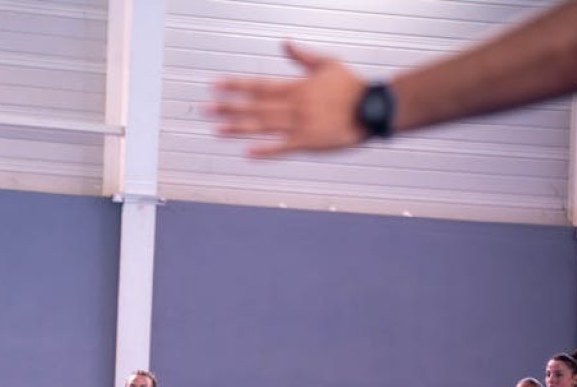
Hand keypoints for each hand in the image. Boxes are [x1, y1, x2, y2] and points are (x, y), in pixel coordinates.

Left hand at [209, 41, 366, 157]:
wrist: (372, 108)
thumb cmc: (352, 86)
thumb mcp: (327, 64)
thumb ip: (302, 56)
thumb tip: (285, 44)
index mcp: (295, 87)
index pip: (258, 85)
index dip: (235, 85)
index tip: (215, 85)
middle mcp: (293, 105)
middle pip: (253, 106)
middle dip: (227, 107)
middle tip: (204, 109)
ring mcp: (299, 124)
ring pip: (262, 126)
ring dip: (237, 127)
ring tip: (216, 129)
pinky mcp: (308, 142)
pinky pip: (282, 146)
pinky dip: (265, 150)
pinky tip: (247, 152)